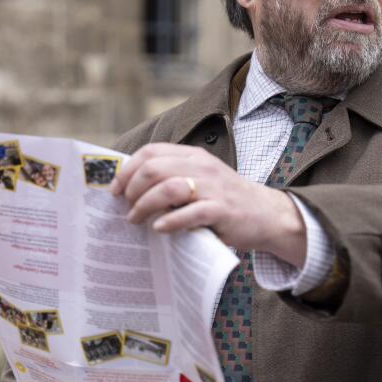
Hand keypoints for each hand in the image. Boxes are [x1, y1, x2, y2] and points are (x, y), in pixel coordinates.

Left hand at [111, 143, 306, 265]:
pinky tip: (159, 229)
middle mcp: (202, 166)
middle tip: (125, 207)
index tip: (115, 189)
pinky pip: (190, 213)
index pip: (151, 152)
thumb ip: (172, 177)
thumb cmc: (224, 199)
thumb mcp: (200, 178)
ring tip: (135, 219)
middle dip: (131, 189)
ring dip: (144, 206)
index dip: (127, 170)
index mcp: (193, 155)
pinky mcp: (222, 210)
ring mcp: (213, 187)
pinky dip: (170, 222)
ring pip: (168, 189)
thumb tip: (130, 188)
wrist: (266, 214)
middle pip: (154, 169)